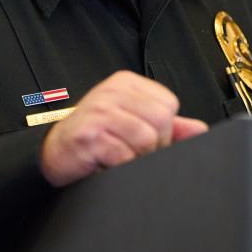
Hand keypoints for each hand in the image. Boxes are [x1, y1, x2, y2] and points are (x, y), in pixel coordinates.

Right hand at [39, 71, 207, 186]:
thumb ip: (166, 124)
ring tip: (117, 157)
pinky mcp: (89, 134)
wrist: (53, 153)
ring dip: (135, 158)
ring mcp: (99, 110)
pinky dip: (119, 167)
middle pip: (161, 120)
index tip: (146, 140)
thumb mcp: (130, 123)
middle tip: (131, 153)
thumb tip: (199, 129)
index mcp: (125, 83)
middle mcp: (112, 91)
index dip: (164, 130)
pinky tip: (106, 163)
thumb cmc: (92, 138)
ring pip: (146, 139)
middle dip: (153, 146)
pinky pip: (124, 156)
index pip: (169, 104)